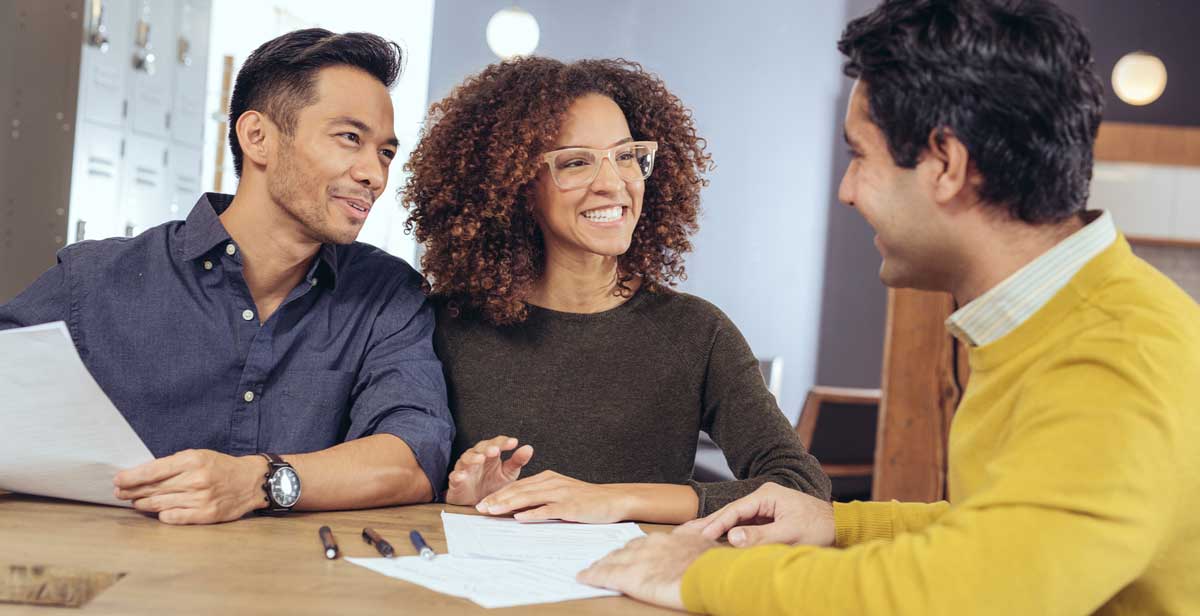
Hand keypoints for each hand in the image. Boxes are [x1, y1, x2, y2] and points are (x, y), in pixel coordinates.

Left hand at [113, 449, 265, 524]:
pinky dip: (162, 515)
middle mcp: (195, 479)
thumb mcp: (199, 456)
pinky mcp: (205, 514)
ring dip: (143, 504)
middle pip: (153, 488)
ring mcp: (200, 499)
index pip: (153, 470)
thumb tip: (143, 475)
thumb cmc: (221, 467)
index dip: (131, 476)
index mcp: (192, 460)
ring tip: (135, 502)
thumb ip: (173, 465)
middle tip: (119, 493)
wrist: (251, 481)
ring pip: (159, 504)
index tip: (117, 480)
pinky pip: (173, 517)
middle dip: (132, 491)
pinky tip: (157, 512)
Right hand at [445, 435, 533, 505]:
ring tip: (480, 459)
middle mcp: (477, 458)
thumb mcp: (508, 474)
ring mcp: (465, 469)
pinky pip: (455, 476)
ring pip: (466, 459)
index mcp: (491, 455)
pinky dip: (457, 475)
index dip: (504, 442)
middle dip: (488, 448)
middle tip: (495, 450)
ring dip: (472, 458)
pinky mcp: (456, 481)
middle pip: (480, 448)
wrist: (477, 502)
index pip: (497, 443)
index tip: (514, 442)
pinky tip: (462, 475)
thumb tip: (529, 448)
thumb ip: (517, 461)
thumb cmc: (492, 484)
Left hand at [476, 470, 626, 522]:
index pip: (518, 486)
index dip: (499, 494)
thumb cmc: (586, 499)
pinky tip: (519, 518)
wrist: (613, 499)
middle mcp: (552, 483)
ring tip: (492, 511)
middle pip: (519, 490)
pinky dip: (532, 514)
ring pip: (529, 498)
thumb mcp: (561, 493)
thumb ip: (541, 497)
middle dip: (497, 499)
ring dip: (508, 505)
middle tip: (480, 508)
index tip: (483, 503)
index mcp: (548, 478)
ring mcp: (560, 494)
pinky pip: (548, 510)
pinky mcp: (570, 506)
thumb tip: (519, 509)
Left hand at [577, 532, 717, 610]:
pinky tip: (584, 578)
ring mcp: (639, 560)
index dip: (632, 550)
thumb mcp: (705, 549)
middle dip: (613, 556)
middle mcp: (650, 546)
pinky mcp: (630, 577)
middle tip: (603, 561)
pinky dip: (593, 576)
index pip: (643, 543)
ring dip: (602, 564)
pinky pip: (605, 575)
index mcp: (668, 539)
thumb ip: (694, 548)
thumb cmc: (714, 566)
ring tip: (592, 569)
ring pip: (612, 559)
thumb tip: (698, 554)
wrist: (712, 573)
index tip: (627, 554)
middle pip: (625, 549)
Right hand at [676, 482, 834, 546]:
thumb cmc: (818, 527)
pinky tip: (715, 539)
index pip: (735, 510)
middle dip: (708, 523)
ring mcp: (764, 508)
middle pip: (730, 512)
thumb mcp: (790, 533)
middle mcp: (763, 498)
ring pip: (735, 519)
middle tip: (684, 531)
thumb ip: (760, 536)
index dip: (717, 523)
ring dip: (716, 528)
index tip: (701, 535)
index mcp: (767, 494)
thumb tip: (733, 537)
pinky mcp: (767, 518)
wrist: (839, 527)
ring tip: (692, 535)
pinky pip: (743, 526)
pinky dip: (729, 533)